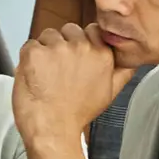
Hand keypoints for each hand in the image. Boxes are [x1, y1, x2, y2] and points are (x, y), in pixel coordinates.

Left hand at [13, 23, 135, 158]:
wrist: (52, 129)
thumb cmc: (77, 114)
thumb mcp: (110, 92)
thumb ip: (122, 71)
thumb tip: (130, 59)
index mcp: (102, 54)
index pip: (91, 30)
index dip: (81, 43)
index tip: (76, 57)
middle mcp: (81, 47)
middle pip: (69, 30)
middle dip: (63, 46)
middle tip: (60, 70)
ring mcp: (57, 48)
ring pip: (48, 36)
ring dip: (45, 50)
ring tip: (47, 74)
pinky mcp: (35, 52)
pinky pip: (29, 45)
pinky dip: (28, 58)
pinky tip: (35, 76)